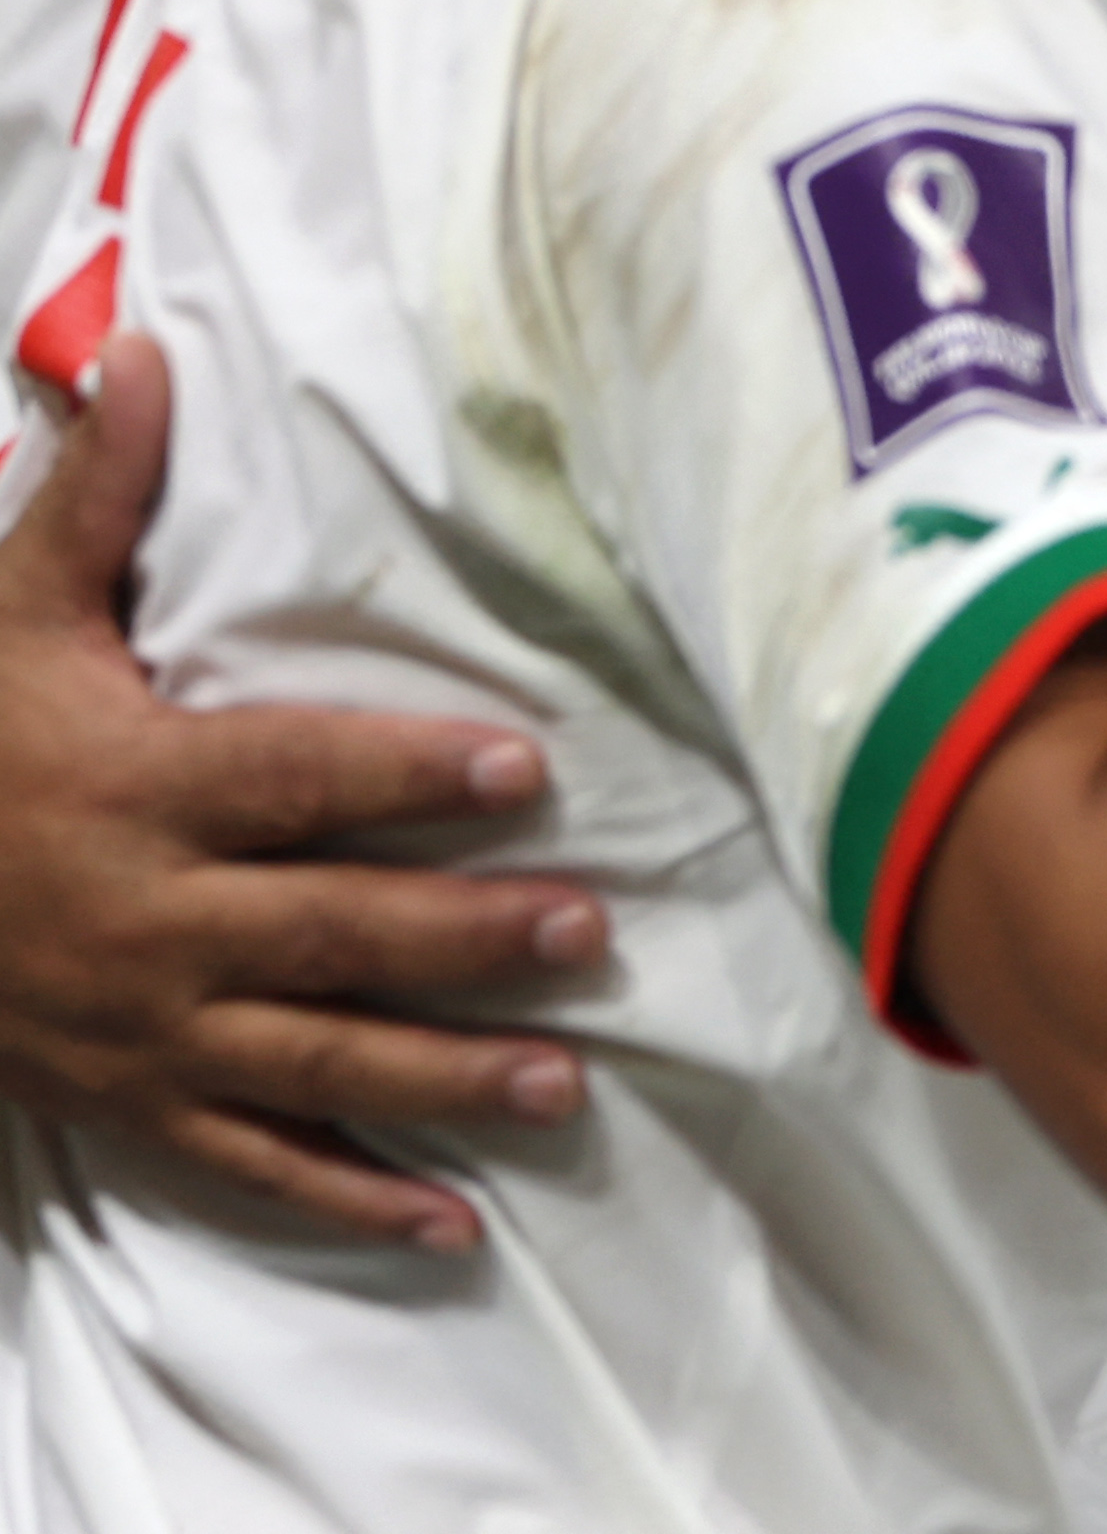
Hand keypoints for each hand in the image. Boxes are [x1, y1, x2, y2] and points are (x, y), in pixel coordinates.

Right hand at [0, 335, 600, 1249]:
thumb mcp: (11, 613)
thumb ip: (94, 495)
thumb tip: (140, 349)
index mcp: (137, 790)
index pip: (293, 777)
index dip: (404, 769)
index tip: (518, 763)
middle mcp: (147, 920)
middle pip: (326, 929)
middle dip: (460, 934)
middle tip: (587, 931)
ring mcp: (141, 1030)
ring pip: (313, 1062)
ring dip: (442, 1075)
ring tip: (566, 1080)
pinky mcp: (132, 1105)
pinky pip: (250, 1163)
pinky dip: (351, 1199)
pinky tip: (454, 1218)